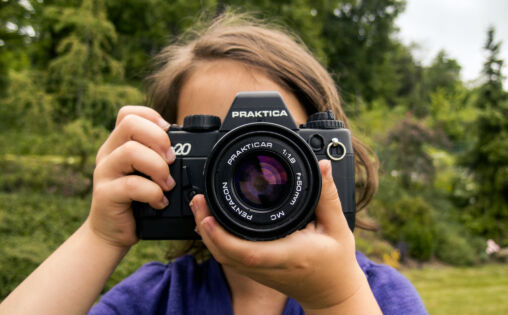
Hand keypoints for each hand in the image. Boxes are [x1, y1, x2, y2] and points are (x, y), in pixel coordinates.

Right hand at [88, 106, 175, 247]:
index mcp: (118, 144)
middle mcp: (108, 153)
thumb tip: (191, 144)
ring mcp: (104, 173)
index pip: (128, 113)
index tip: (169, 133)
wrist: (112, 233)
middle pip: (130, 124)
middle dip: (159, 139)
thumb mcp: (148, 173)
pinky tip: (160, 202)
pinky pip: (131, 185)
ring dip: (158, 167)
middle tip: (172, 160)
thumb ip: (159, 156)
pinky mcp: (105, 194)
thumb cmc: (135, 201)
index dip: (152, 117)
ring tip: (168, 184)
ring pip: (130, 151)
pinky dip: (153, 193)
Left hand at [190, 160, 367, 310]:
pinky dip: (216, 241)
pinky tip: (211, 223)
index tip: (207, 216)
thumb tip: (321, 166)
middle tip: (199, 200)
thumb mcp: (338, 227)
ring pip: (224, 257)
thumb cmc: (336, 263)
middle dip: (206, 228)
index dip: (222, 235)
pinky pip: (229, 258)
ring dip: (207, 234)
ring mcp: (260, 272)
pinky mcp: (256, 271)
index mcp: (288, 255)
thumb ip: (327, 195)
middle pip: (226, 254)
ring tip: (200, 206)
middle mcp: (268, 266)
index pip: (248, 251)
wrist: (332, 294)